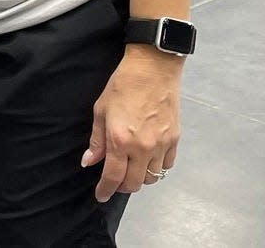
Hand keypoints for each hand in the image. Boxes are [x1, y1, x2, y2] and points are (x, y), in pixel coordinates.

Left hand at [81, 46, 183, 201]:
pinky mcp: (174, 140)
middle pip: (134, 184)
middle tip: (115, 179)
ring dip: (140, 178)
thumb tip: (89, 161)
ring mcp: (161, 145)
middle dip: (122, 186)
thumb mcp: (101, 109)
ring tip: (132, 167)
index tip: (101, 196)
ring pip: (152, 178)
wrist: (153, 68)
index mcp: (120, 140)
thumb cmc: (123, 84)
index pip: (113, 177)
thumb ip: (97, 139)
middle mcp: (142, 148)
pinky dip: (158, 167)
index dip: (105, 190)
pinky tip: (149, 159)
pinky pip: (167, 165)